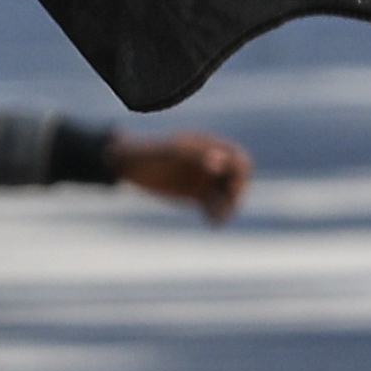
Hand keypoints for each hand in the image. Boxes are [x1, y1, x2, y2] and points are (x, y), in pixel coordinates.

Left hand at [116, 130, 251, 221]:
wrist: (130, 166)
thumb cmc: (151, 153)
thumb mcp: (173, 152)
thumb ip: (196, 154)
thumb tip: (219, 161)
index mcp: (210, 146)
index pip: (239, 158)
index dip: (240, 174)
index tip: (230, 188)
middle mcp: (212, 162)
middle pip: (238, 179)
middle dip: (236, 194)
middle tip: (224, 208)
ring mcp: (205, 179)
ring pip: (228, 195)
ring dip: (228, 207)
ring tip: (216, 219)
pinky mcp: (196, 195)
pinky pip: (214, 206)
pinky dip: (217, 215)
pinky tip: (212, 223)